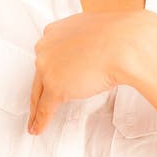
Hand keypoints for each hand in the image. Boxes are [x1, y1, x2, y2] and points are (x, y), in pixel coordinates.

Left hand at [27, 10, 146, 134]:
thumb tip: (89, 52)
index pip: (47, 53)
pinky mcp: (55, 87)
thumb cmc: (116, 35)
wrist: (122, 43)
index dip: (47, 67)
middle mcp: (46, 47)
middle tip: (38, 100)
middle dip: (40, 87)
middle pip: (39, 73)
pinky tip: (37, 128)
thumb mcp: (92, 28)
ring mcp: (48, 68)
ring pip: (38, 92)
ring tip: (34, 120)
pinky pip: (44, 108)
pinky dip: (40, 121)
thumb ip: (82, 40)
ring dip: (36, 108)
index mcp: (54, 31)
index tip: (47, 74)